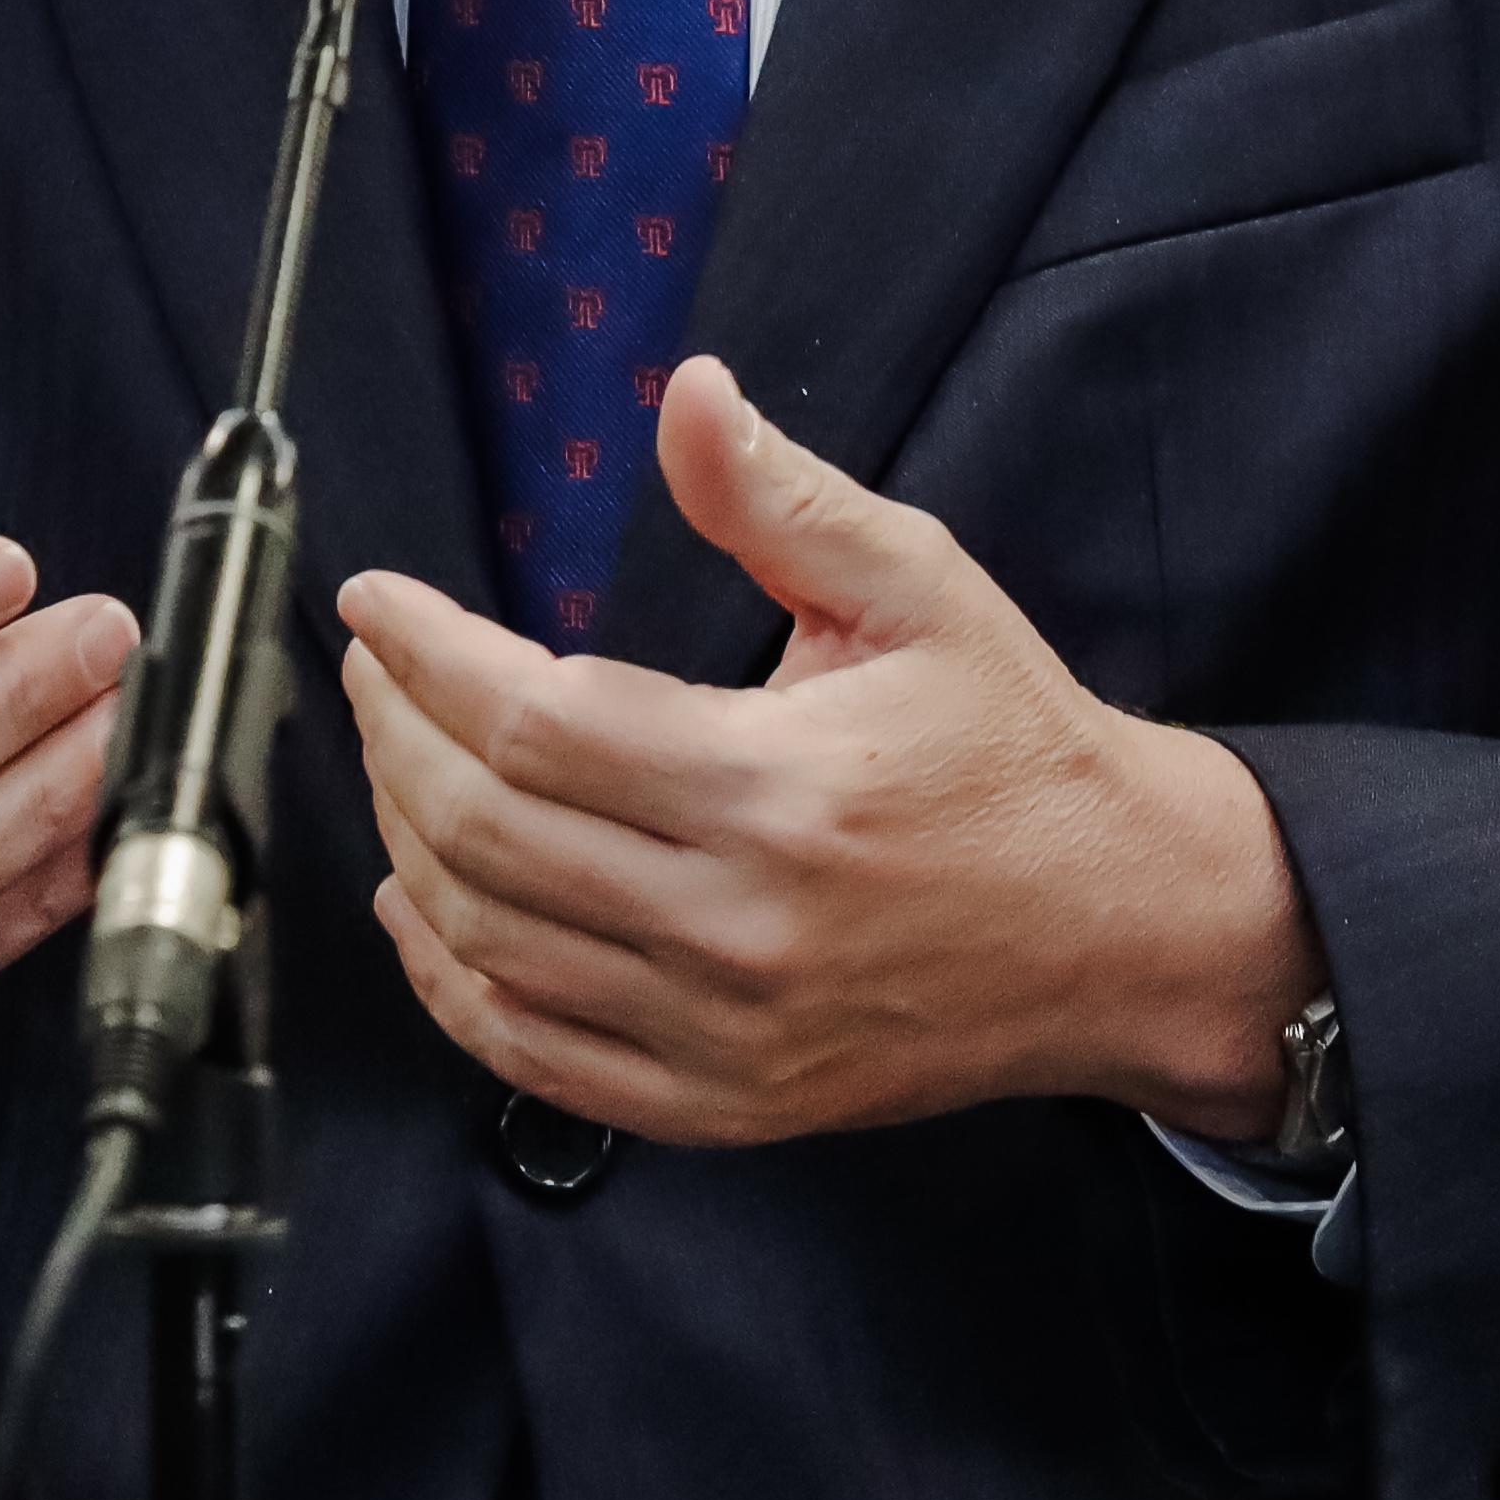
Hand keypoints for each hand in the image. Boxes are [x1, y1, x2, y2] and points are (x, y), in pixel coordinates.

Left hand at [332, 353, 1322, 1149]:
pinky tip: (423, 909)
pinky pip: (538, 1060)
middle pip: (485, 838)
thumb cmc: (1013, 747)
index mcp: (778, 791)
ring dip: (407, 846)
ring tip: (393, 760)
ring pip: (492, 947)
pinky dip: (452, 985)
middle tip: (375, 670)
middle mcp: (738, 928)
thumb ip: (784, 498)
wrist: (1123, 929)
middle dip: (394, 739)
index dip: (427, 655)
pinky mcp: (727, 1105)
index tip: (375, 603)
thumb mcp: (921, 589)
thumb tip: (685, 394)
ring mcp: (725, 1035)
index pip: (533, 723)